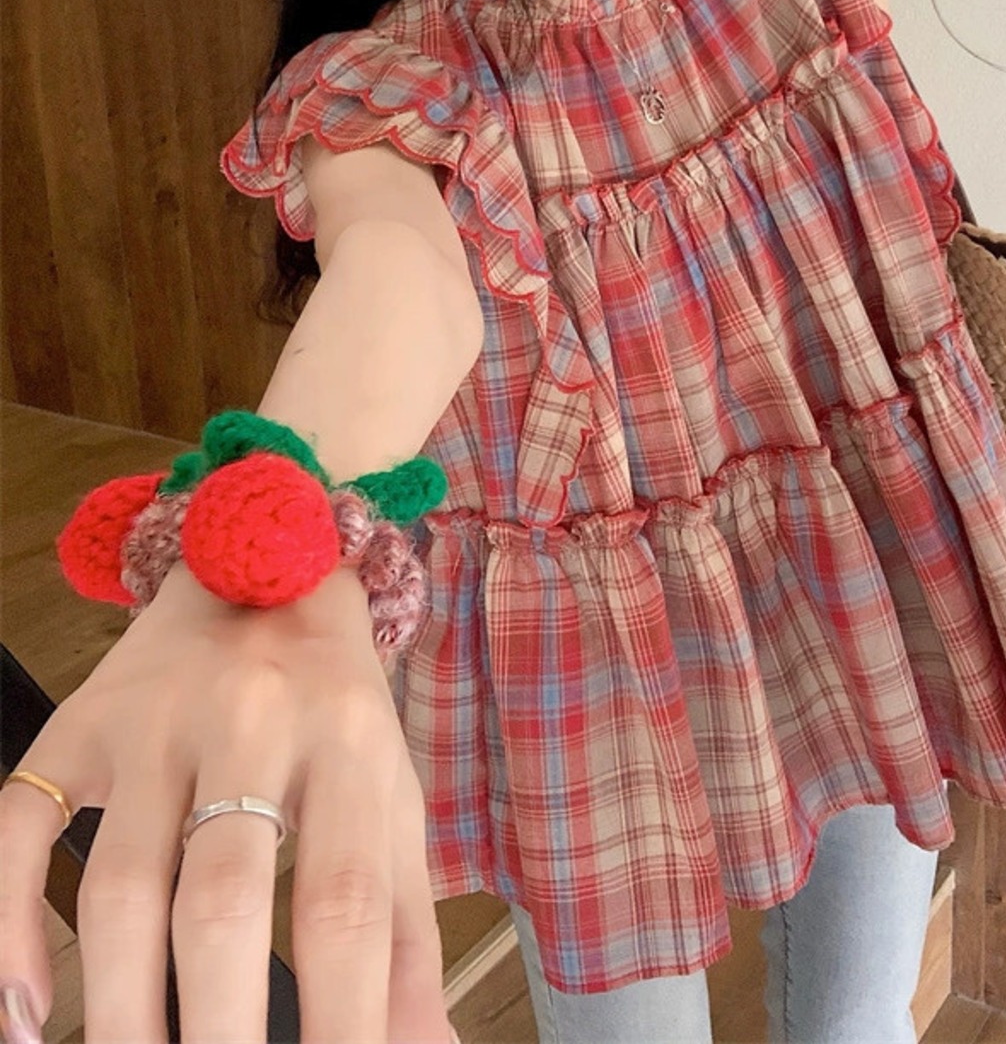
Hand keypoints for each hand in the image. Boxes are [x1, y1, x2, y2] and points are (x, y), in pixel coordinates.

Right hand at [0, 561, 452, 1041]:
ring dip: (120, 1008)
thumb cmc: (337, 711)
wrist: (266, 566)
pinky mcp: (81, 722)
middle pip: (223, 899)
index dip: (344, 1021)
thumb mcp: (392, 799)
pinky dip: (9, 922)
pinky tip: (22, 1013)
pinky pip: (21, 823)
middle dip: (220, 1028)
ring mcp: (156, 723)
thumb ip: (407, 931)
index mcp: (348, 745)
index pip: (346, 904)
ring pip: (121, 881)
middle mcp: (251, 723)